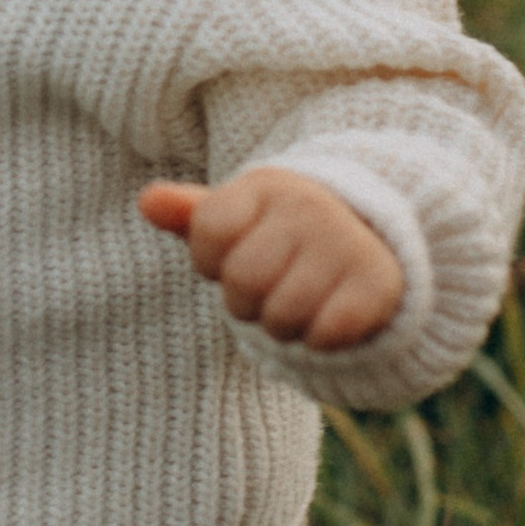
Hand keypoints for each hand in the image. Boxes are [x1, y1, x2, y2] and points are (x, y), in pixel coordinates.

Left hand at [140, 165, 404, 352]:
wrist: (370, 237)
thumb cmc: (282, 234)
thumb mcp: (237, 217)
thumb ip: (191, 215)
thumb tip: (147, 202)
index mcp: (265, 186)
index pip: (209, 233)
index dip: (212, 260)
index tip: (237, 252)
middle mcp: (308, 207)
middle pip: (242, 282)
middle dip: (247, 300)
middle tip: (272, 284)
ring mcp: (345, 243)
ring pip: (280, 317)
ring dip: (283, 324)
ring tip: (301, 298)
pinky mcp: (377, 284)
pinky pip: (324, 336)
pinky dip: (320, 339)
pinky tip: (331, 313)